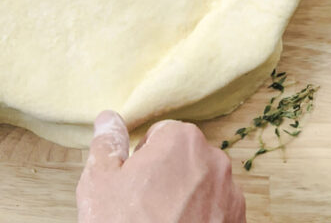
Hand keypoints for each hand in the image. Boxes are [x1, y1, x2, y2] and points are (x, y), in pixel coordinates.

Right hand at [76, 111, 245, 222]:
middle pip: (183, 159)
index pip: (159, 135)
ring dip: (185, 198)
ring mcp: (230, 194)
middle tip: (143, 207)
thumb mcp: (100, 183)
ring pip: (201, 186)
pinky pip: (216, 211)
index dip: (142, 159)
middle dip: (165, 177)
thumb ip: (107, 144)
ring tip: (161, 222)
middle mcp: (214, 161)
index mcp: (182, 140)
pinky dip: (201, 220)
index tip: (133, 183)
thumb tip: (108, 119)